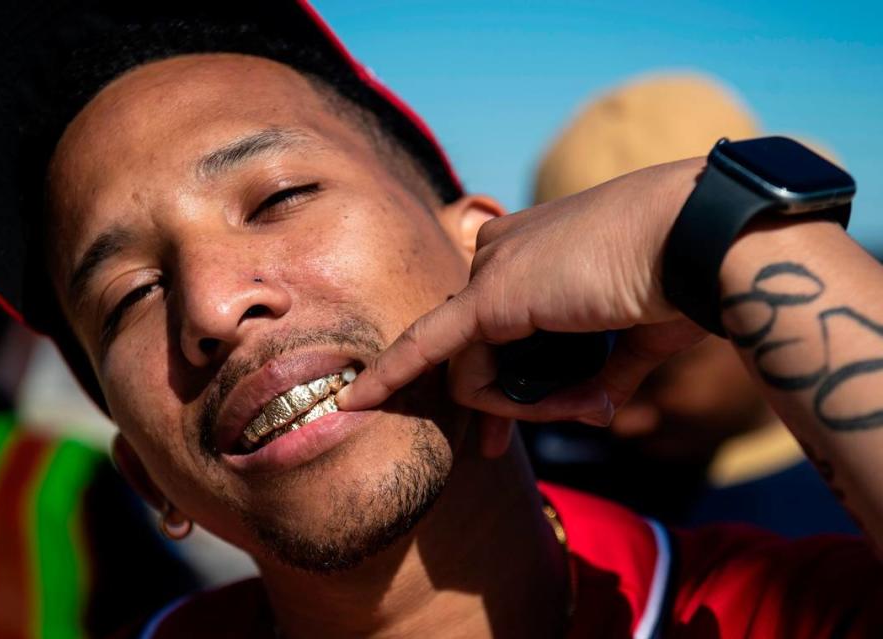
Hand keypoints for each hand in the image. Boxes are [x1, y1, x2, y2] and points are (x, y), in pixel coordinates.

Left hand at [337, 159, 707, 454]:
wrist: (701, 240)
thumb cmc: (683, 280)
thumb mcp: (638, 332)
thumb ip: (605, 373)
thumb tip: (592, 410)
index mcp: (540, 250)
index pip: (495, 319)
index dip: (495, 368)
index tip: (492, 410)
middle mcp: (507, 252)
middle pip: (478, 346)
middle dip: (487, 402)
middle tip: (492, 452)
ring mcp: (494, 269)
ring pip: (474, 363)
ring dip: (517, 407)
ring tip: (572, 408)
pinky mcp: (490, 295)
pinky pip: (432, 350)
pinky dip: (394, 378)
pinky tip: (358, 402)